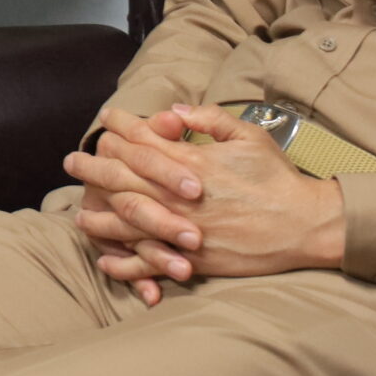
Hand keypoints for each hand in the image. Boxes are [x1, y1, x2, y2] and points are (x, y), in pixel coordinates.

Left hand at [64, 105, 344, 296]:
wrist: (304, 226)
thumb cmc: (277, 178)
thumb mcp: (248, 135)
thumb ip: (209, 119)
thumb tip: (172, 113)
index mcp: (192, 163)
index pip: (143, 141)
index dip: (120, 128)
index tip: (105, 121)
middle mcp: (180, 196)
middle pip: (123, 179)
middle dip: (93, 168)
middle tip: (71, 162)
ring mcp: (184, 230)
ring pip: (128, 222)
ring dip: (99, 216)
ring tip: (78, 212)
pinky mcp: (193, 260)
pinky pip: (149, 262)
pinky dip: (125, 262)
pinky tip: (106, 258)